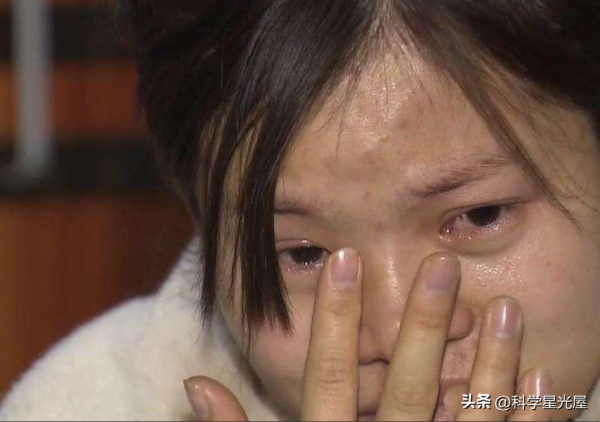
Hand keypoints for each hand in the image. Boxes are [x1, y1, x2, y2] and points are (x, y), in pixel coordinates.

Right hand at [184, 250, 552, 420]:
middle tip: (441, 266)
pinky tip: (540, 376)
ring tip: (504, 308)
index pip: (331, 373)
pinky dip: (526, 417)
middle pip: (408, 387)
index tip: (344, 259)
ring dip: (490, 364)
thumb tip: (195, 383)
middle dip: (424, 323)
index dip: (336, 316)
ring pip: (468, 418)